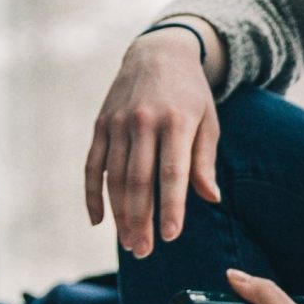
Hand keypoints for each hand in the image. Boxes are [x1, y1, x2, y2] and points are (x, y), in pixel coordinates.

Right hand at [86, 26, 221, 255]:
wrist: (158, 51)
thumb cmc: (190, 94)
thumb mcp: (207, 120)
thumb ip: (204, 160)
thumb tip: (210, 198)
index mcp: (176, 121)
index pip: (172, 171)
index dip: (171, 206)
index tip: (171, 236)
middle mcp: (143, 122)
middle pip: (139, 180)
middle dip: (140, 220)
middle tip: (143, 251)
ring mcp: (118, 123)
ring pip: (115, 178)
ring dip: (119, 214)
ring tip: (128, 243)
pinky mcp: (101, 125)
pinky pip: (93, 166)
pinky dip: (93, 195)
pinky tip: (99, 221)